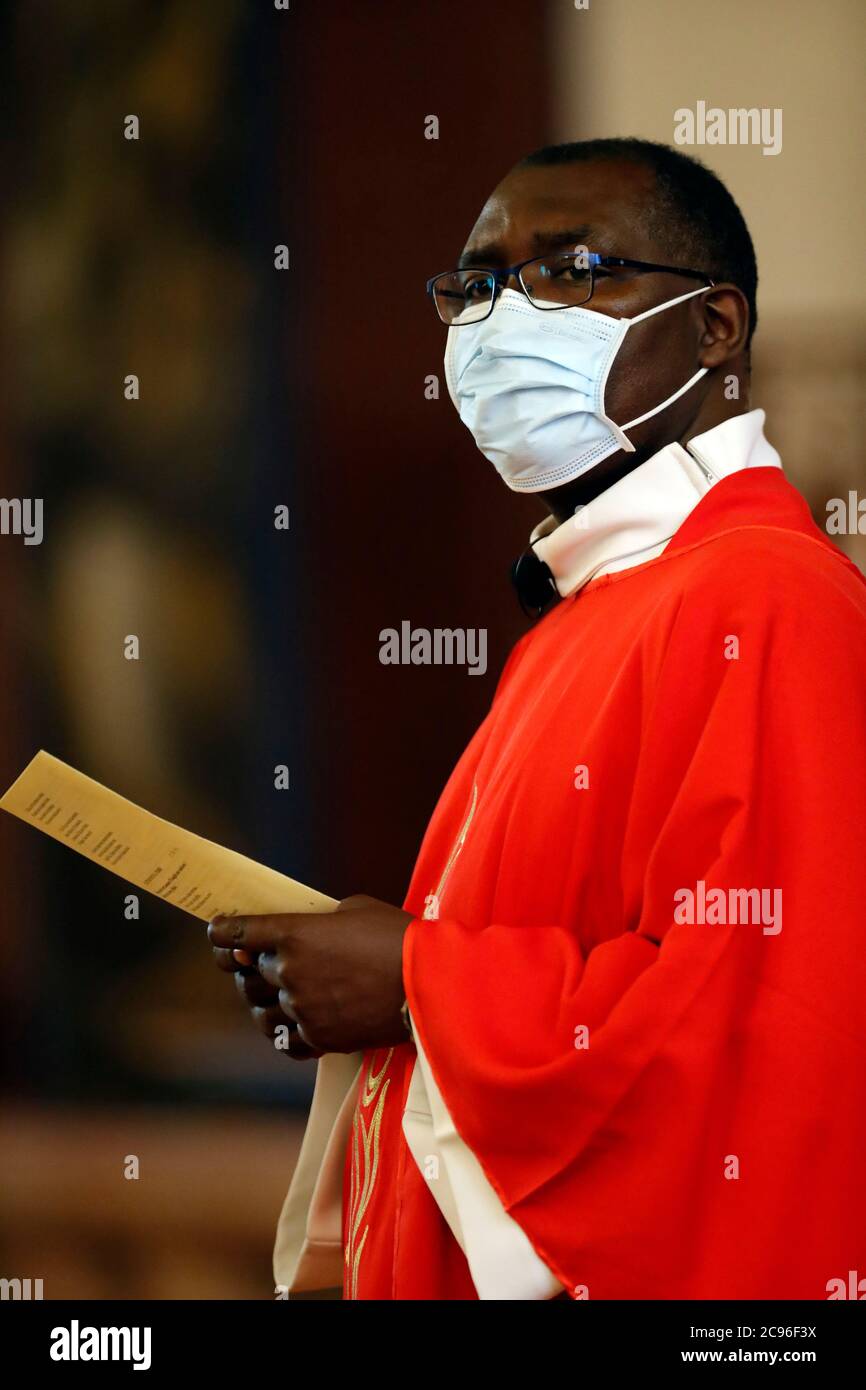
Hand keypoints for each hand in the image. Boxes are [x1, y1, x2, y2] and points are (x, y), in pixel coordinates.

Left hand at [208, 894, 413, 1054]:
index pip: (236, 934)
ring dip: (263, 1002)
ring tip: (273, 998)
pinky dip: (284, 1032)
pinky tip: (291, 1025)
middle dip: (249, 968)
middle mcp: (289, 973)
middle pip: (248, 974)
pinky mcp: (319, 1038)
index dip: (220, 933)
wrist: (429, 984)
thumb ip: (321, 920)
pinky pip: (285, 1040)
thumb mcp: (356, 909)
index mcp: (293, 934)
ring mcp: (302, 1009)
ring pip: (261, 1011)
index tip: (217, 933)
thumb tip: (310, 930)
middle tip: (255, 965)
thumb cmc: (397, 937)